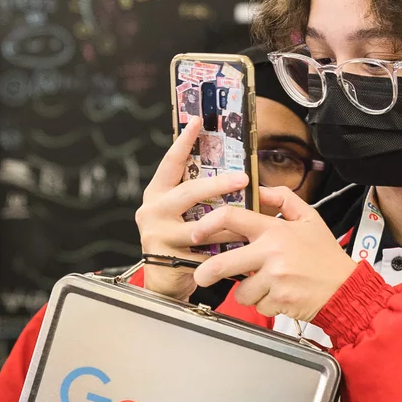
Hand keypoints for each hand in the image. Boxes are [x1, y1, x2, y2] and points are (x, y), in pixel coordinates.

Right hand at [135, 120, 251, 301]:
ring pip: (200, 225)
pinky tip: (240, 247)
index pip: (171, 162)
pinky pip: (203, 250)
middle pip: (188, 192)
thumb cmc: (180, 241)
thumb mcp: (184, 213)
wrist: (165, 280)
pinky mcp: (167, 256)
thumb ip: (198, 195)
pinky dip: (224, 249)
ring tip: (249, 221)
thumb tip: (234, 173)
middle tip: (244, 178)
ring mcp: (156, 233)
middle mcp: (152, 209)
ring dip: (228, 224)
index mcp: (157, 193)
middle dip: (219, 184)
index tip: (197, 121)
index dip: (183, 142)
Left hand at [189, 185, 357, 321]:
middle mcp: (272, 252)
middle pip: (224, 263)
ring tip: (269, 285)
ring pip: (242, 290)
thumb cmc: (325, 256)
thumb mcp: (310, 219)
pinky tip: (281, 296)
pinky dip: (265, 305)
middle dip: (206, 273)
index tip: (196, 233)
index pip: (232, 218)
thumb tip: (260, 190)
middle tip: (201, 277)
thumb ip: (284, 200)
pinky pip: (258, 306)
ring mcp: (275, 278)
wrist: (345, 289)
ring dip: (249, 292)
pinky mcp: (279, 300)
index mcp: (275, 229)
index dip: (208, 224)